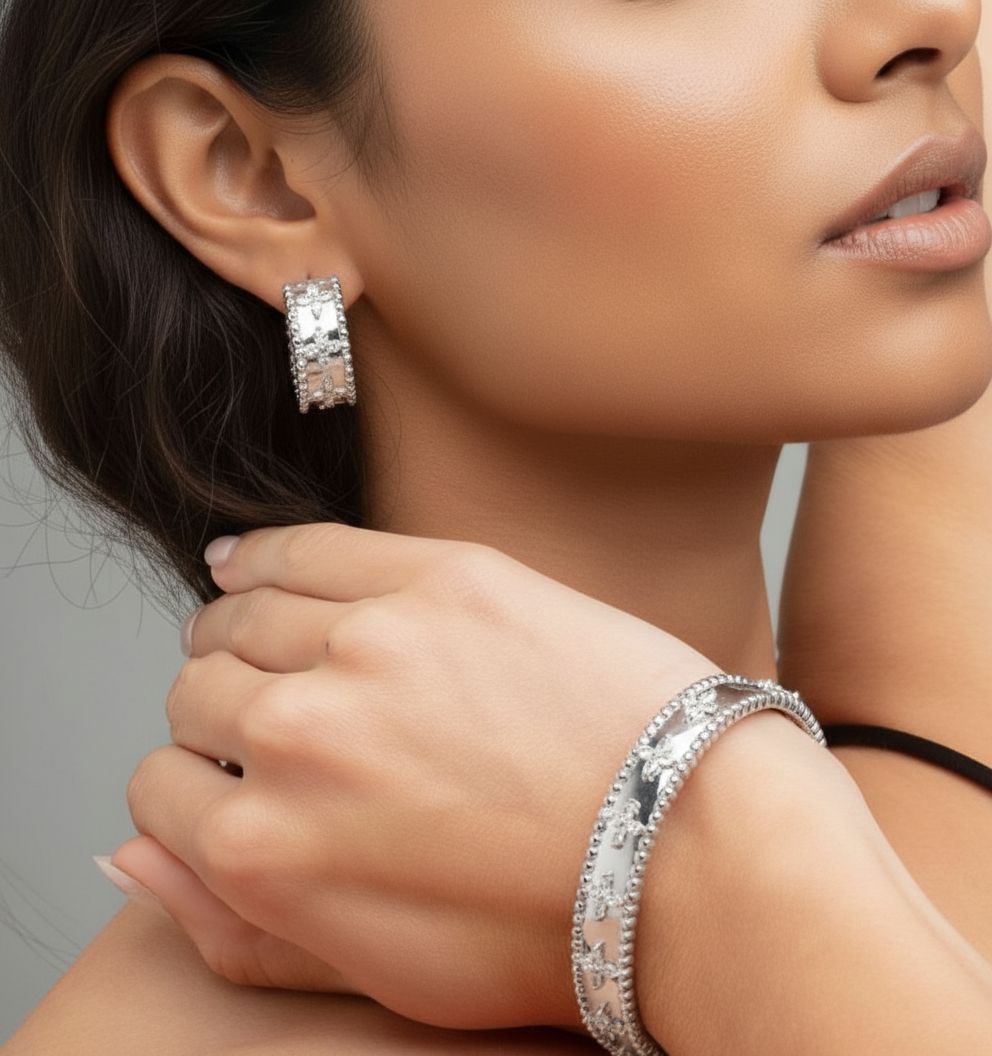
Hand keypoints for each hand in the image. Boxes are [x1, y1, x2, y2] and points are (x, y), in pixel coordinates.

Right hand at [115, 522, 723, 1029]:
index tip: (231, 776)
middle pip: (196, 692)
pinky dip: (263, 555)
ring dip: (235, 630)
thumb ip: (231, 923)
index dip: (192, 785)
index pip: (159, 789)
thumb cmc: (543, 922)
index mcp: (264, 848)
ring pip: (239, 613)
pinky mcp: (438, 579)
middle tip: (271, 717)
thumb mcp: (371, 971)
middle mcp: (295, 735)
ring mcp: (367, 642)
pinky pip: (307, 547)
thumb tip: (134, 856)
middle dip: (217, 710)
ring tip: (267, 643)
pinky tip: (252, 563)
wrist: (684, 849)